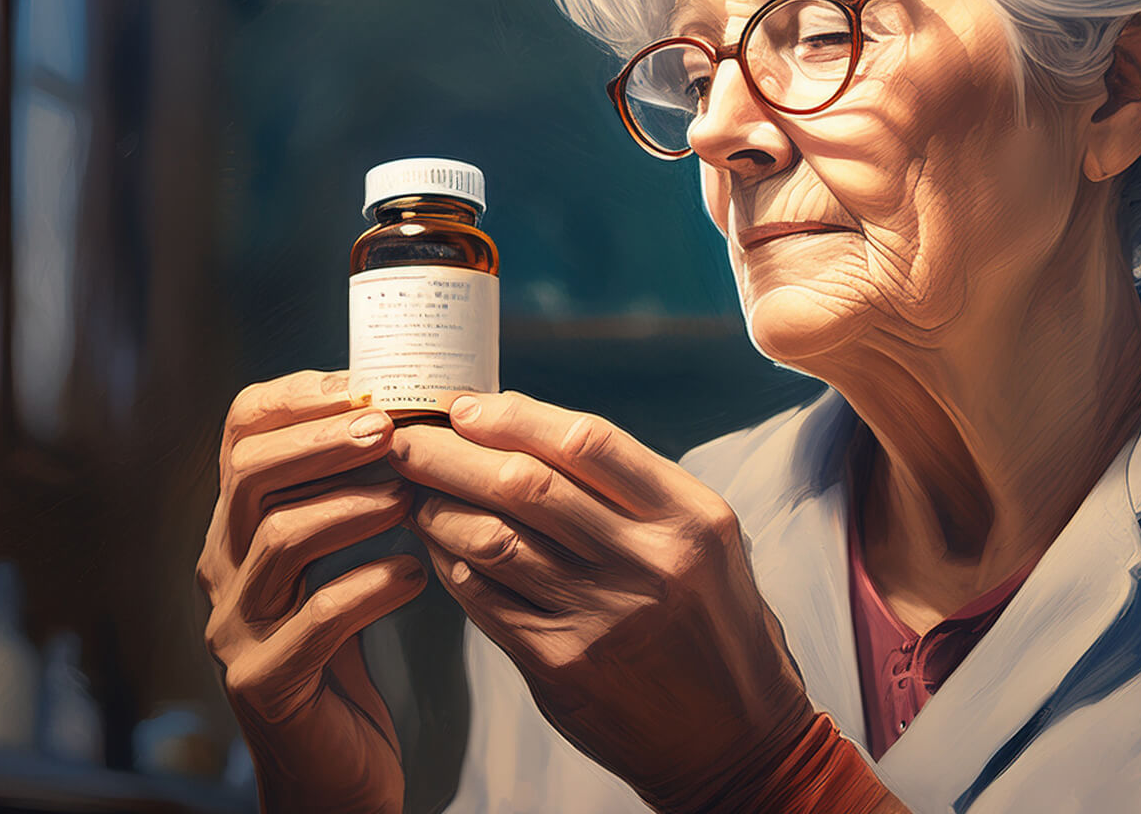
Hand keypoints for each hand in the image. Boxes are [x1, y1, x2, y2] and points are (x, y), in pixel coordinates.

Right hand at [196, 370, 426, 813]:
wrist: (332, 770)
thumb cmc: (344, 652)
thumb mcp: (336, 564)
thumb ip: (347, 496)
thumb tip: (404, 408)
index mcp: (238, 529)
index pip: (238, 436)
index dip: (294, 400)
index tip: (360, 384)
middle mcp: (222, 571)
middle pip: (251, 476)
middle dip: (324, 442)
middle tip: (390, 428)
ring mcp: (236, 629)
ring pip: (280, 539)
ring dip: (353, 507)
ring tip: (409, 499)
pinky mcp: (266, 682)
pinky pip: (317, 619)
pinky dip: (372, 586)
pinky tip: (417, 577)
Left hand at [389, 392, 817, 810]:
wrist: (733, 735)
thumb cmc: (712, 622)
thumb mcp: (703, 540)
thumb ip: (632, 491)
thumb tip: (526, 431)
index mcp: (690, 517)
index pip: (587, 440)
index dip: (513, 416)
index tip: (464, 405)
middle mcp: (648, 561)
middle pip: (526, 484)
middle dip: (452, 453)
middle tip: (407, 438)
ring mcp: (602, 617)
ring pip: (492, 540)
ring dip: (438, 508)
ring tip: (414, 491)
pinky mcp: (561, 664)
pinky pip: (483, 599)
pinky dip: (450, 564)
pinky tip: (437, 547)